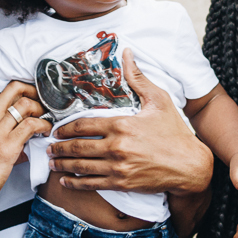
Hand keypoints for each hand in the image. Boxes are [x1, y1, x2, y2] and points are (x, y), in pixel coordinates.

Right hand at [0, 81, 49, 217]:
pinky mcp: (5, 149)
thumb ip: (2, 138)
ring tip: (47, 123)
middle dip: (37, 94)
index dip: (27, 90)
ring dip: (43, 111)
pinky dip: (43, 126)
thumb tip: (27, 141)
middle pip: (16, 89)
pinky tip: (45, 134)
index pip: (7, 91)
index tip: (38, 99)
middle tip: (47, 107)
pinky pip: (30, 127)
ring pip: (25, 105)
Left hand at [47, 49, 211, 195]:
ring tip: (52, 162)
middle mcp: (116, 146)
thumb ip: (138, 78)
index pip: (83, 125)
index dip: (65, 128)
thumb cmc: (175, 131)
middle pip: (77, 147)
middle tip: (48, 147)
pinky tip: (65, 181)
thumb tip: (128, 53)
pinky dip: (75, 183)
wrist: (190, 165)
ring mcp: (118, 167)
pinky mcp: (122, 183)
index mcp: (122, 124)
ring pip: (81, 166)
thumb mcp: (159, 100)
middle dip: (58, 148)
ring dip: (62, 165)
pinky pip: (92, 184)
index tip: (56, 130)